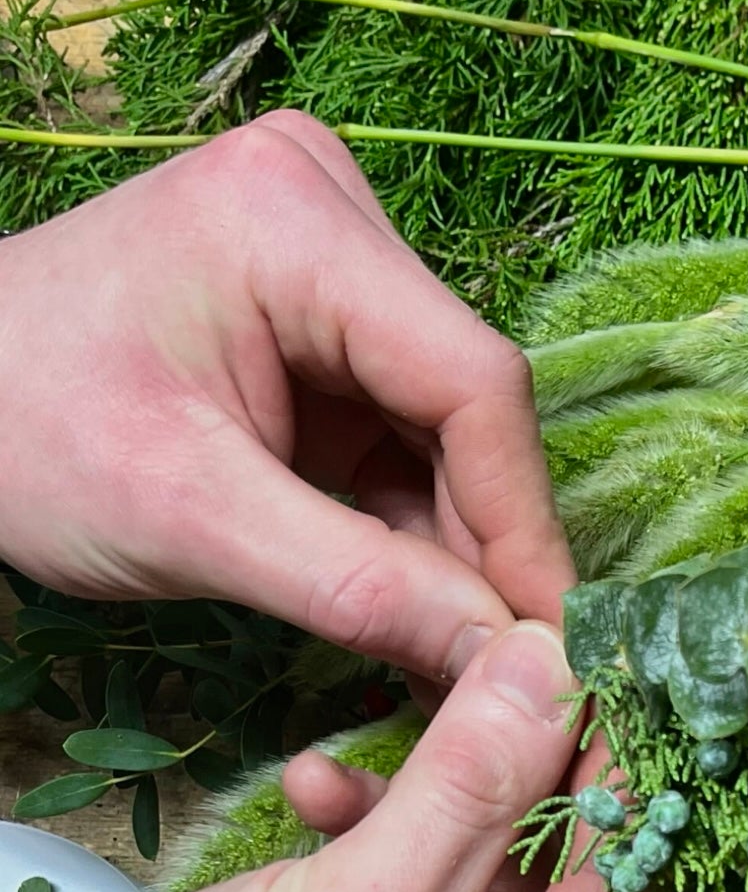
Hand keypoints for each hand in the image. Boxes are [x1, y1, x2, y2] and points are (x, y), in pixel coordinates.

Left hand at [0, 112, 572, 683]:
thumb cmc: (26, 434)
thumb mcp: (193, 521)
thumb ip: (358, 589)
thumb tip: (503, 662)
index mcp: (292, 223)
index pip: (470, 382)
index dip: (522, 523)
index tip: (551, 647)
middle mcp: (331, 214)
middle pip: (466, 406)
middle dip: (484, 547)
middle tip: (504, 677)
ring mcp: (333, 263)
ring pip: (449, 432)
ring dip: (455, 550)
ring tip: (455, 660)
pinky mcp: (326, 323)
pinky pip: (406, 437)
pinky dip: (414, 532)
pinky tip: (417, 613)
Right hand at [0, 623, 674, 891]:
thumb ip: (469, 788)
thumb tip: (557, 671)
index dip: (617, 777)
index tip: (589, 656)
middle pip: (582, 889)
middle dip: (531, 779)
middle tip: (494, 668)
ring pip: (499, 881)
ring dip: (439, 804)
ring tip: (356, 760)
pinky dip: (382, 839)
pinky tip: (315, 792)